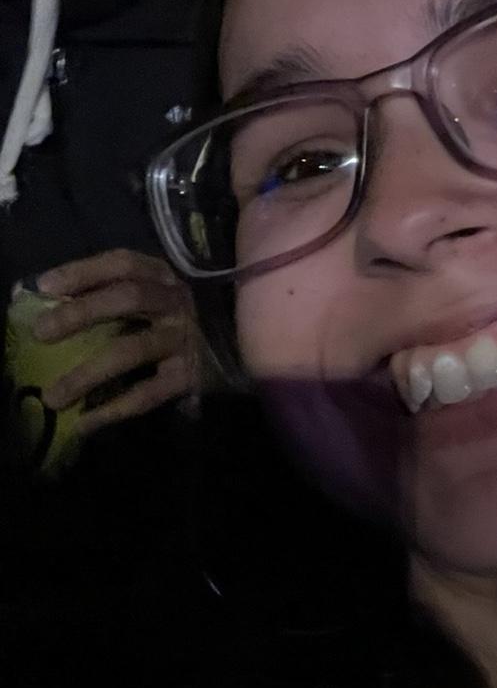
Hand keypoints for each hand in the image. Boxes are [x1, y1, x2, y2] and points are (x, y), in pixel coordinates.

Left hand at [31, 249, 212, 435]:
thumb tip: (48, 291)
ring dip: (87, 373)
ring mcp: (186, 338)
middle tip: (41, 333)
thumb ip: (128, 289)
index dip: (84, 271)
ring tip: (52, 397)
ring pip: (132, 350)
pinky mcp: (194, 374)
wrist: (264, 340)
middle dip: (80, 313)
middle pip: (128, 298)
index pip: (124, 264)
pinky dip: (115, 410)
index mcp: (168, 277)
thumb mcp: (172, 292)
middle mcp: (178, 301)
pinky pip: (149, 393)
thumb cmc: (203, 313)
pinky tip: (86, 424)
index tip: (44, 285)